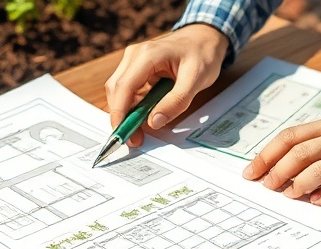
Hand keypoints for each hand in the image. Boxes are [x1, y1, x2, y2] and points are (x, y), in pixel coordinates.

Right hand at [105, 24, 228, 146]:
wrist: (204, 37)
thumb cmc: (202, 54)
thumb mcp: (196, 79)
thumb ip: (176, 101)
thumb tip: (154, 122)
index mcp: (147, 55)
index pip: (124, 86)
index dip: (119, 112)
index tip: (121, 133)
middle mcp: (134, 56)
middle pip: (116, 90)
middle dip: (121, 117)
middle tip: (134, 138)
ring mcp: (132, 61)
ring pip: (118, 92)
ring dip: (126, 113)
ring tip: (139, 131)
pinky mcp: (135, 69)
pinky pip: (127, 91)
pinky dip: (132, 106)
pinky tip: (143, 116)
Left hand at [242, 112, 320, 204]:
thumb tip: (284, 172)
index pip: (290, 137)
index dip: (266, 156)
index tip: (250, 173)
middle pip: (297, 153)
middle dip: (275, 173)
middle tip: (266, 188)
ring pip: (314, 170)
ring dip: (297, 186)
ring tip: (290, 196)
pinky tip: (318, 202)